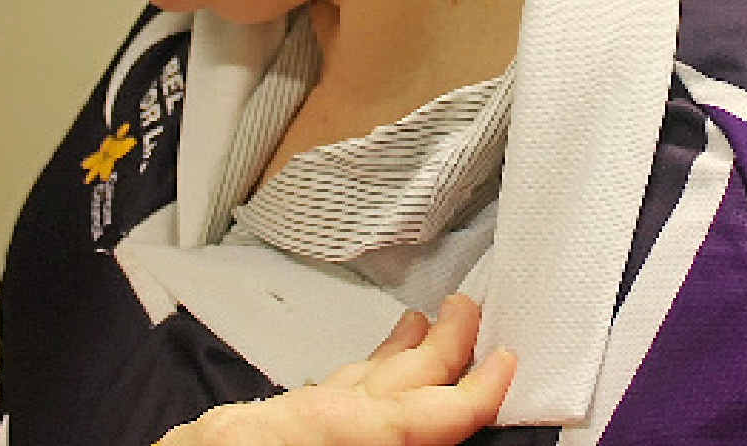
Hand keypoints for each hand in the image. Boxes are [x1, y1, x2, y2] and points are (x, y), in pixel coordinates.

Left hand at [155, 294, 514, 445]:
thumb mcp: (315, 436)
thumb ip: (375, 427)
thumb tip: (435, 421)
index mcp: (313, 437)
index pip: (407, 418)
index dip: (466, 395)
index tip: (506, 366)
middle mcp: (291, 425)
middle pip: (380, 387)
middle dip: (434, 351)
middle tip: (472, 312)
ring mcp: (263, 427)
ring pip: (343, 387)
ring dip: (392, 359)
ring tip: (423, 326)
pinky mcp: (240, 433)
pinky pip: (312, 401)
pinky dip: (347, 385)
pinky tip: (356, 380)